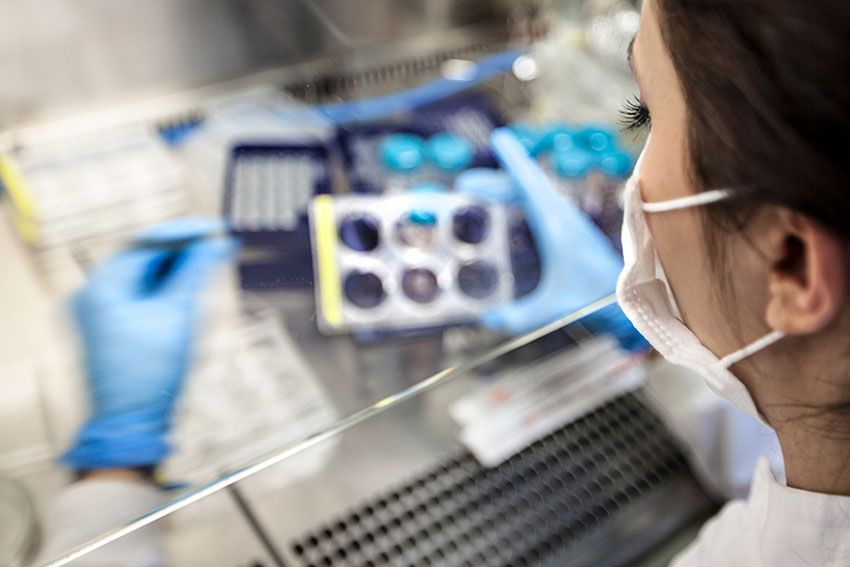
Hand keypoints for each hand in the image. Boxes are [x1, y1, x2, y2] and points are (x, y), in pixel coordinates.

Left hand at [63, 218, 236, 469]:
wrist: (133, 420)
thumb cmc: (148, 376)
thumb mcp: (179, 314)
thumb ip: (197, 272)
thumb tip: (216, 244)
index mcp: (102, 287)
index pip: (145, 243)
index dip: (182, 233)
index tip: (212, 228)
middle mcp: (94, 294)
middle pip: (143, 256)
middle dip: (181, 248)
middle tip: (216, 241)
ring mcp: (101, 309)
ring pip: (144, 273)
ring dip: (176, 266)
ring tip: (209, 258)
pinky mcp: (112, 323)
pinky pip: (141, 292)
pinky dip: (167, 285)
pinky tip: (191, 281)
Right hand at [457, 129, 646, 350]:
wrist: (627, 300)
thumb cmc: (592, 301)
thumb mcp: (550, 310)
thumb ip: (516, 317)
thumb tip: (486, 321)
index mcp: (554, 225)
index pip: (528, 183)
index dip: (512, 160)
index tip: (498, 139)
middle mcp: (562, 216)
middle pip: (525, 186)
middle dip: (494, 181)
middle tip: (466, 183)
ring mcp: (568, 220)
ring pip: (534, 193)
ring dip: (507, 188)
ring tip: (480, 194)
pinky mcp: (572, 229)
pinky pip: (541, 203)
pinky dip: (520, 198)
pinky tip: (510, 209)